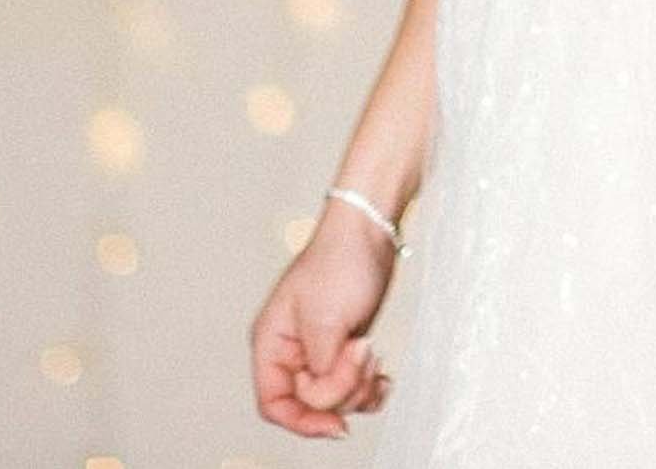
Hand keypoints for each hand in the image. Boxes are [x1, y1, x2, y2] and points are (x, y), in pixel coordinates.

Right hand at [249, 201, 402, 437]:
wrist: (370, 231)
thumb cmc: (340, 261)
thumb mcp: (326, 323)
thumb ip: (322, 372)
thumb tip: (328, 404)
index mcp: (272, 345)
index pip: (274, 404)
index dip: (302, 422)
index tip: (336, 425)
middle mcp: (291, 353)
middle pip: (311, 404)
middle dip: (343, 389)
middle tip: (362, 352)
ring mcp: (318, 352)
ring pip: (336, 399)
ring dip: (360, 384)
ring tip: (372, 351)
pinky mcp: (344, 348)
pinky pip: (353, 386)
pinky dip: (370, 388)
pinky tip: (384, 379)